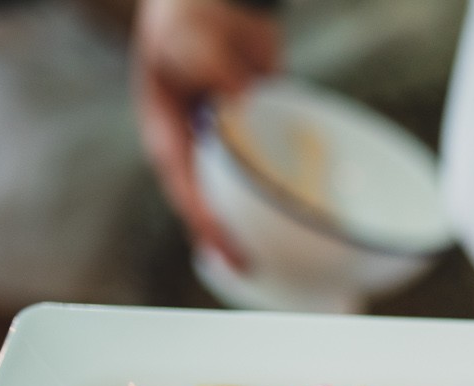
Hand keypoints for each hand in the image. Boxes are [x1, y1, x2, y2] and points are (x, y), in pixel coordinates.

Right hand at [132, 0, 281, 268]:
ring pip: (239, 198)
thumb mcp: (192, 41)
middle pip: (210, 205)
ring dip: (256, 229)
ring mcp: (225, 148)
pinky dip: (281, 198)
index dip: (204, 222)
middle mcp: (196, 149)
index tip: (224, 248)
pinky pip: (268, 176)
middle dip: (227, 241)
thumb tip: (240, 101)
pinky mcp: (254, 141)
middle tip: (252, 271)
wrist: (219, 5)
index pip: (184, 188)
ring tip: (276, 266)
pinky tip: (304, 223)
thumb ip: (212, 70)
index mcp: (169, 134)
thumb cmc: (193, 21)